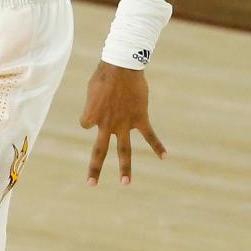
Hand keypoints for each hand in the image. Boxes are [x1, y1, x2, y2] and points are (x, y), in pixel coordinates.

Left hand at [79, 61, 166, 184]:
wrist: (121, 66)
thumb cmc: (104, 74)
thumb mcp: (93, 88)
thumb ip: (95, 101)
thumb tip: (103, 106)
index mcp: (90, 116)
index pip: (85, 124)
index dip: (90, 115)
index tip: (96, 103)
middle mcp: (105, 124)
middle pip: (99, 151)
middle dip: (95, 169)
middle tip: (91, 184)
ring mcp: (123, 123)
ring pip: (124, 150)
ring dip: (125, 167)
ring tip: (125, 183)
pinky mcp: (139, 118)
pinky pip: (149, 136)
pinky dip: (157, 145)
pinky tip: (164, 157)